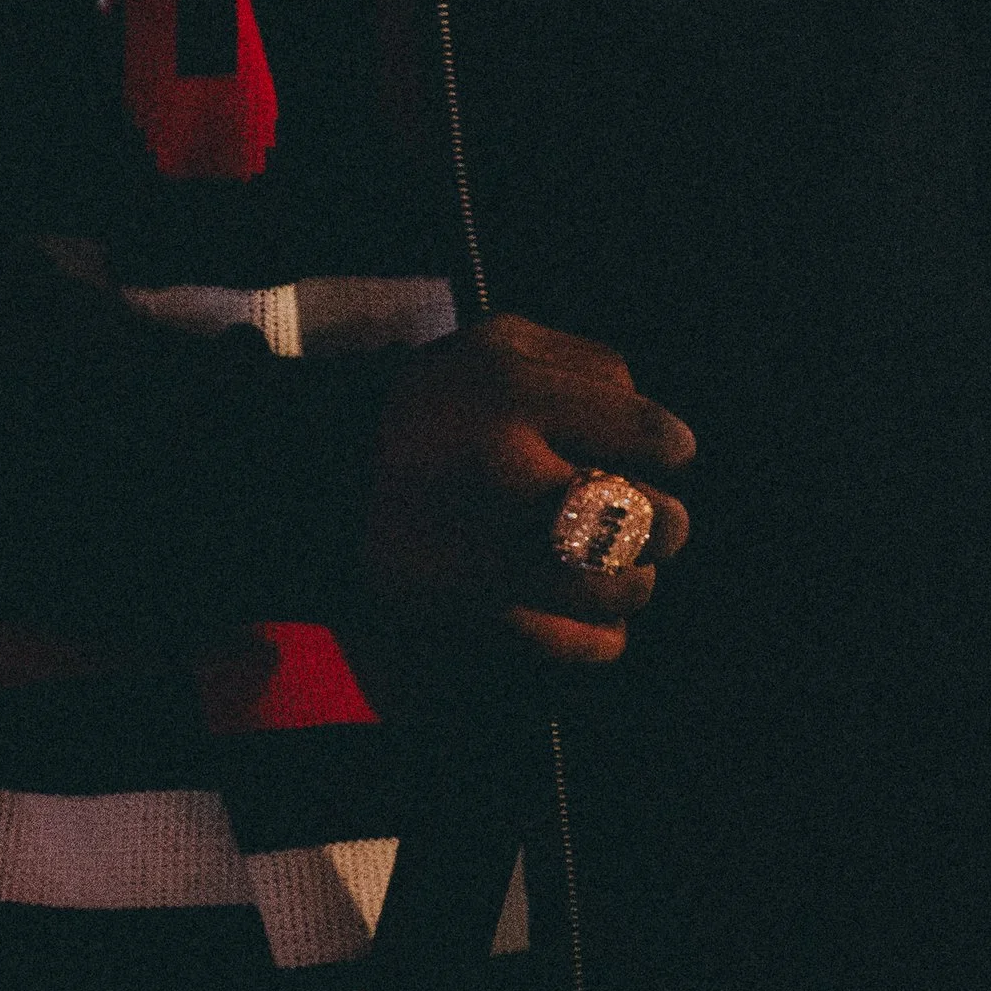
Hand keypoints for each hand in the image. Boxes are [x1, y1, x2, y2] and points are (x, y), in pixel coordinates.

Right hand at [363, 313, 693, 667]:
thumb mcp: (499, 344)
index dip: (670, 448)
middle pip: (652, 520)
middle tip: (649, 518)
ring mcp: (493, 556)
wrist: (320, 480)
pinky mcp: (477, 618)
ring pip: (624, 590)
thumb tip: (658, 421)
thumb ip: (590, 363)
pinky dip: (602, 633)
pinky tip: (587, 609)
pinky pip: (583, 645)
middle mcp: (509, 476)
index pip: (651, 434)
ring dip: (633, 578)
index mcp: (516, 396)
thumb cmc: (430, 405)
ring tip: (614, 563)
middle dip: (665, 522)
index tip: (661, 454)